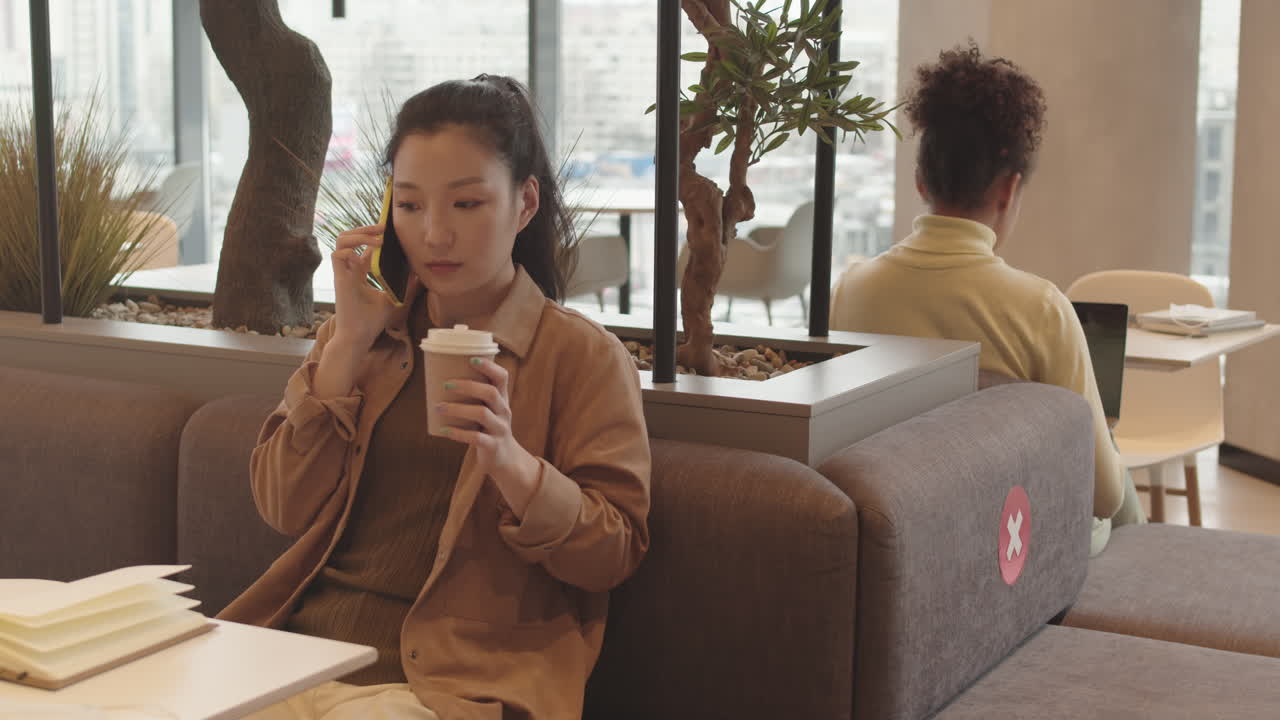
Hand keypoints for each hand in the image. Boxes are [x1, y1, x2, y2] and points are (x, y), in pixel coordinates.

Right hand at [330, 224, 397, 350]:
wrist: (360, 336)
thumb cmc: (373, 321)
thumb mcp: (394, 298)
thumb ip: (404, 284)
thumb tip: (419, 272)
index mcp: (360, 273)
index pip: (363, 247)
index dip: (374, 236)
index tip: (390, 233)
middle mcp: (350, 269)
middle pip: (350, 238)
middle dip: (365, 228)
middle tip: (383, 227)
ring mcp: (343, 272)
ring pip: (342, 241)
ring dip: (359, 234)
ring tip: (377, 238)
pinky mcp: (339, 278)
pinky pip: (337, 254)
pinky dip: (350, 250)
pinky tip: (365, 257)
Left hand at [436, 358, 539, 515]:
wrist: (505, 459)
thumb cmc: (489, 428)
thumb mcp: (489, 410)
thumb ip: (474, 396)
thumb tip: (439, 377)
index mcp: (502, 399)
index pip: (502, 377)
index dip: (488, 366)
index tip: (471, 359)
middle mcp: (504, 411)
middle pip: (490, 392)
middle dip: (467, 386)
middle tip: (446, 384)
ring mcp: (500, 429)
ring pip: (482, 413)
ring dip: (457, 408)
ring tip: (438, 407)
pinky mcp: (493, 446)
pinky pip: (476, 438)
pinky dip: (458, 433)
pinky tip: (444, 430)